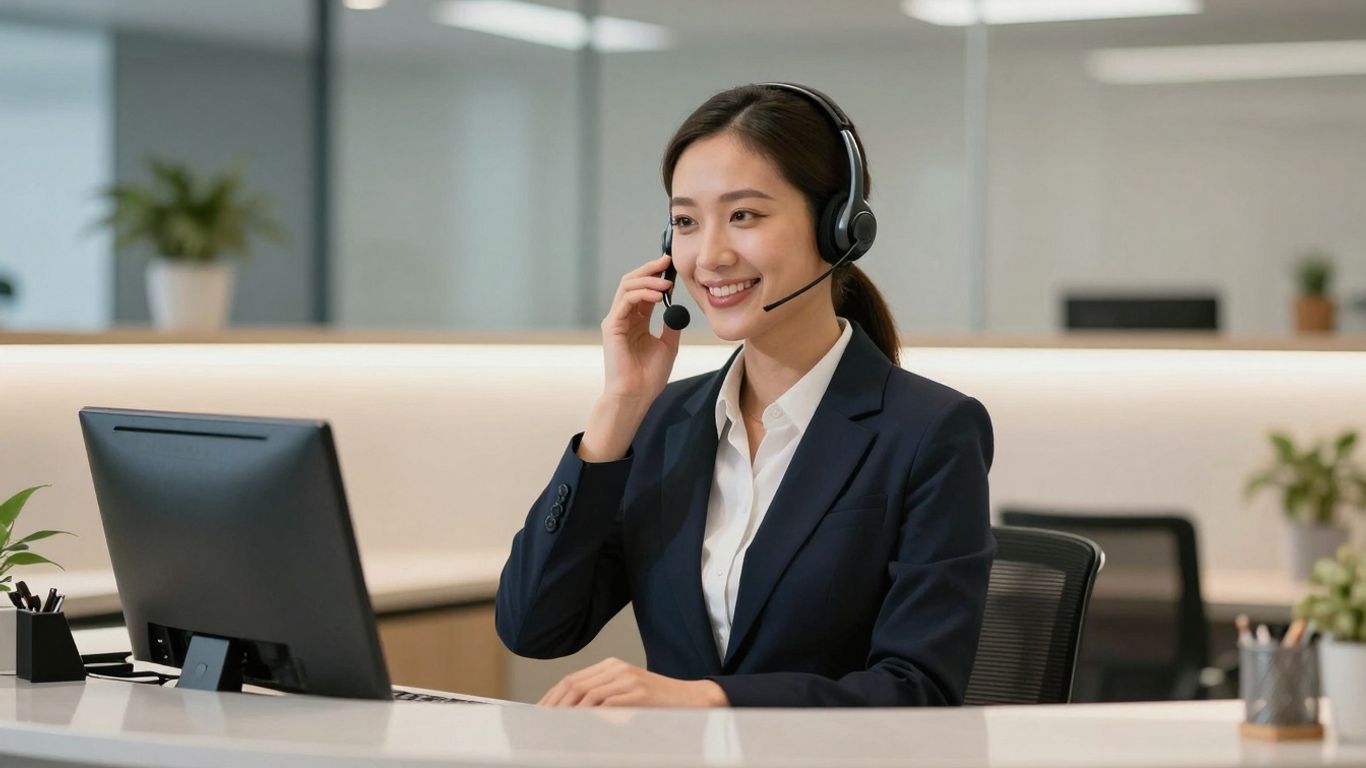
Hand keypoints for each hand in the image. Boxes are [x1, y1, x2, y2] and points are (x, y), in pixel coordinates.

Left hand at [538, 657, 727, 707]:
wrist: (693, 699)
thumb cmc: (659, 702)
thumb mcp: (627, 694)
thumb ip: (602, 698)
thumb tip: (571, 713)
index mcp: (611, 666)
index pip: (572, 679)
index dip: (551, 697)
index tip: (538, 714)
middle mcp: (617, 669)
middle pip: (574, 684)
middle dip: (554, 705)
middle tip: (541, 723)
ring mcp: (628, 680)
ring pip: (587, 694)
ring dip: (568, 712)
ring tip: (555, 727)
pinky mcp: (639, 694)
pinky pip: (607, 704)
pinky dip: (589, 715)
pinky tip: (579, 726)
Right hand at [600, 254, 682, 403]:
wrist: (636, 395)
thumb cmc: (648, 376)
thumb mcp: (668, 345)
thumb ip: (670, 325)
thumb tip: (678, 308)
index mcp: (636, 320)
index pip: (644, 289)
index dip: (657, 275)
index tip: (672, 267)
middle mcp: (624, 317)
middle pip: (633, 281)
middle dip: (650, 269)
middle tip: (667, 261)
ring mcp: (616, 320)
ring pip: (627, 286)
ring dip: (648, 280)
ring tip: (666, 282)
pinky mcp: (612, 326)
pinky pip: (625, 300)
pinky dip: (642, 293)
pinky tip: (658, 296)